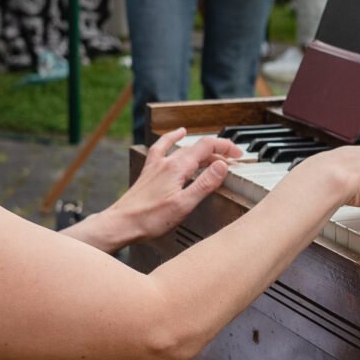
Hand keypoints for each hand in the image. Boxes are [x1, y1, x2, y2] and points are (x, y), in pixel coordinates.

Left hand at [91, 127, 242, 246]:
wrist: (121, 224)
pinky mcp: (150, 171)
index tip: (238, 154)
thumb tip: (222, 166)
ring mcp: (157, 165)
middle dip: (218, 150)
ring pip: (183, 148)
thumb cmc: (149, 218)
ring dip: (201, 149)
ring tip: (214, 153)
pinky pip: (162, 147)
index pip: (206, 146)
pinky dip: (172, 138)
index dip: (225, 147)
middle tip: (232, 159)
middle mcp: (167, 161)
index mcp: (177, 167)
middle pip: (197, 147)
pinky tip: (177, 135)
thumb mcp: (184, 204)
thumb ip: (205, 183)